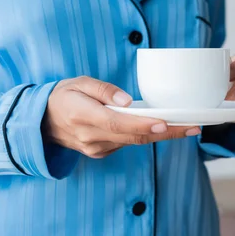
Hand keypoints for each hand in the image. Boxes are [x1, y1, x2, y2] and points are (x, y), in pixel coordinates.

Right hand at [42, 76, 200, 158]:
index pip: (118, 123)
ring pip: (133, 142)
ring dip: (160, 135)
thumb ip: (103, 89)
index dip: (143, 125)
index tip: (166, 123)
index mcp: (83, 115)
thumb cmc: (62, 96)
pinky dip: (143, 135)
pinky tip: (160, 127)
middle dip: (166, 133)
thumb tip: (127, 101)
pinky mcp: (100, 153)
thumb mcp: (79, 82)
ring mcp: (95, 148)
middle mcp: (90, 136)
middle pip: (134, 137)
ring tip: (186, 126)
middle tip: (193, 127)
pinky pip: (126, 143)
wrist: (41, 122)